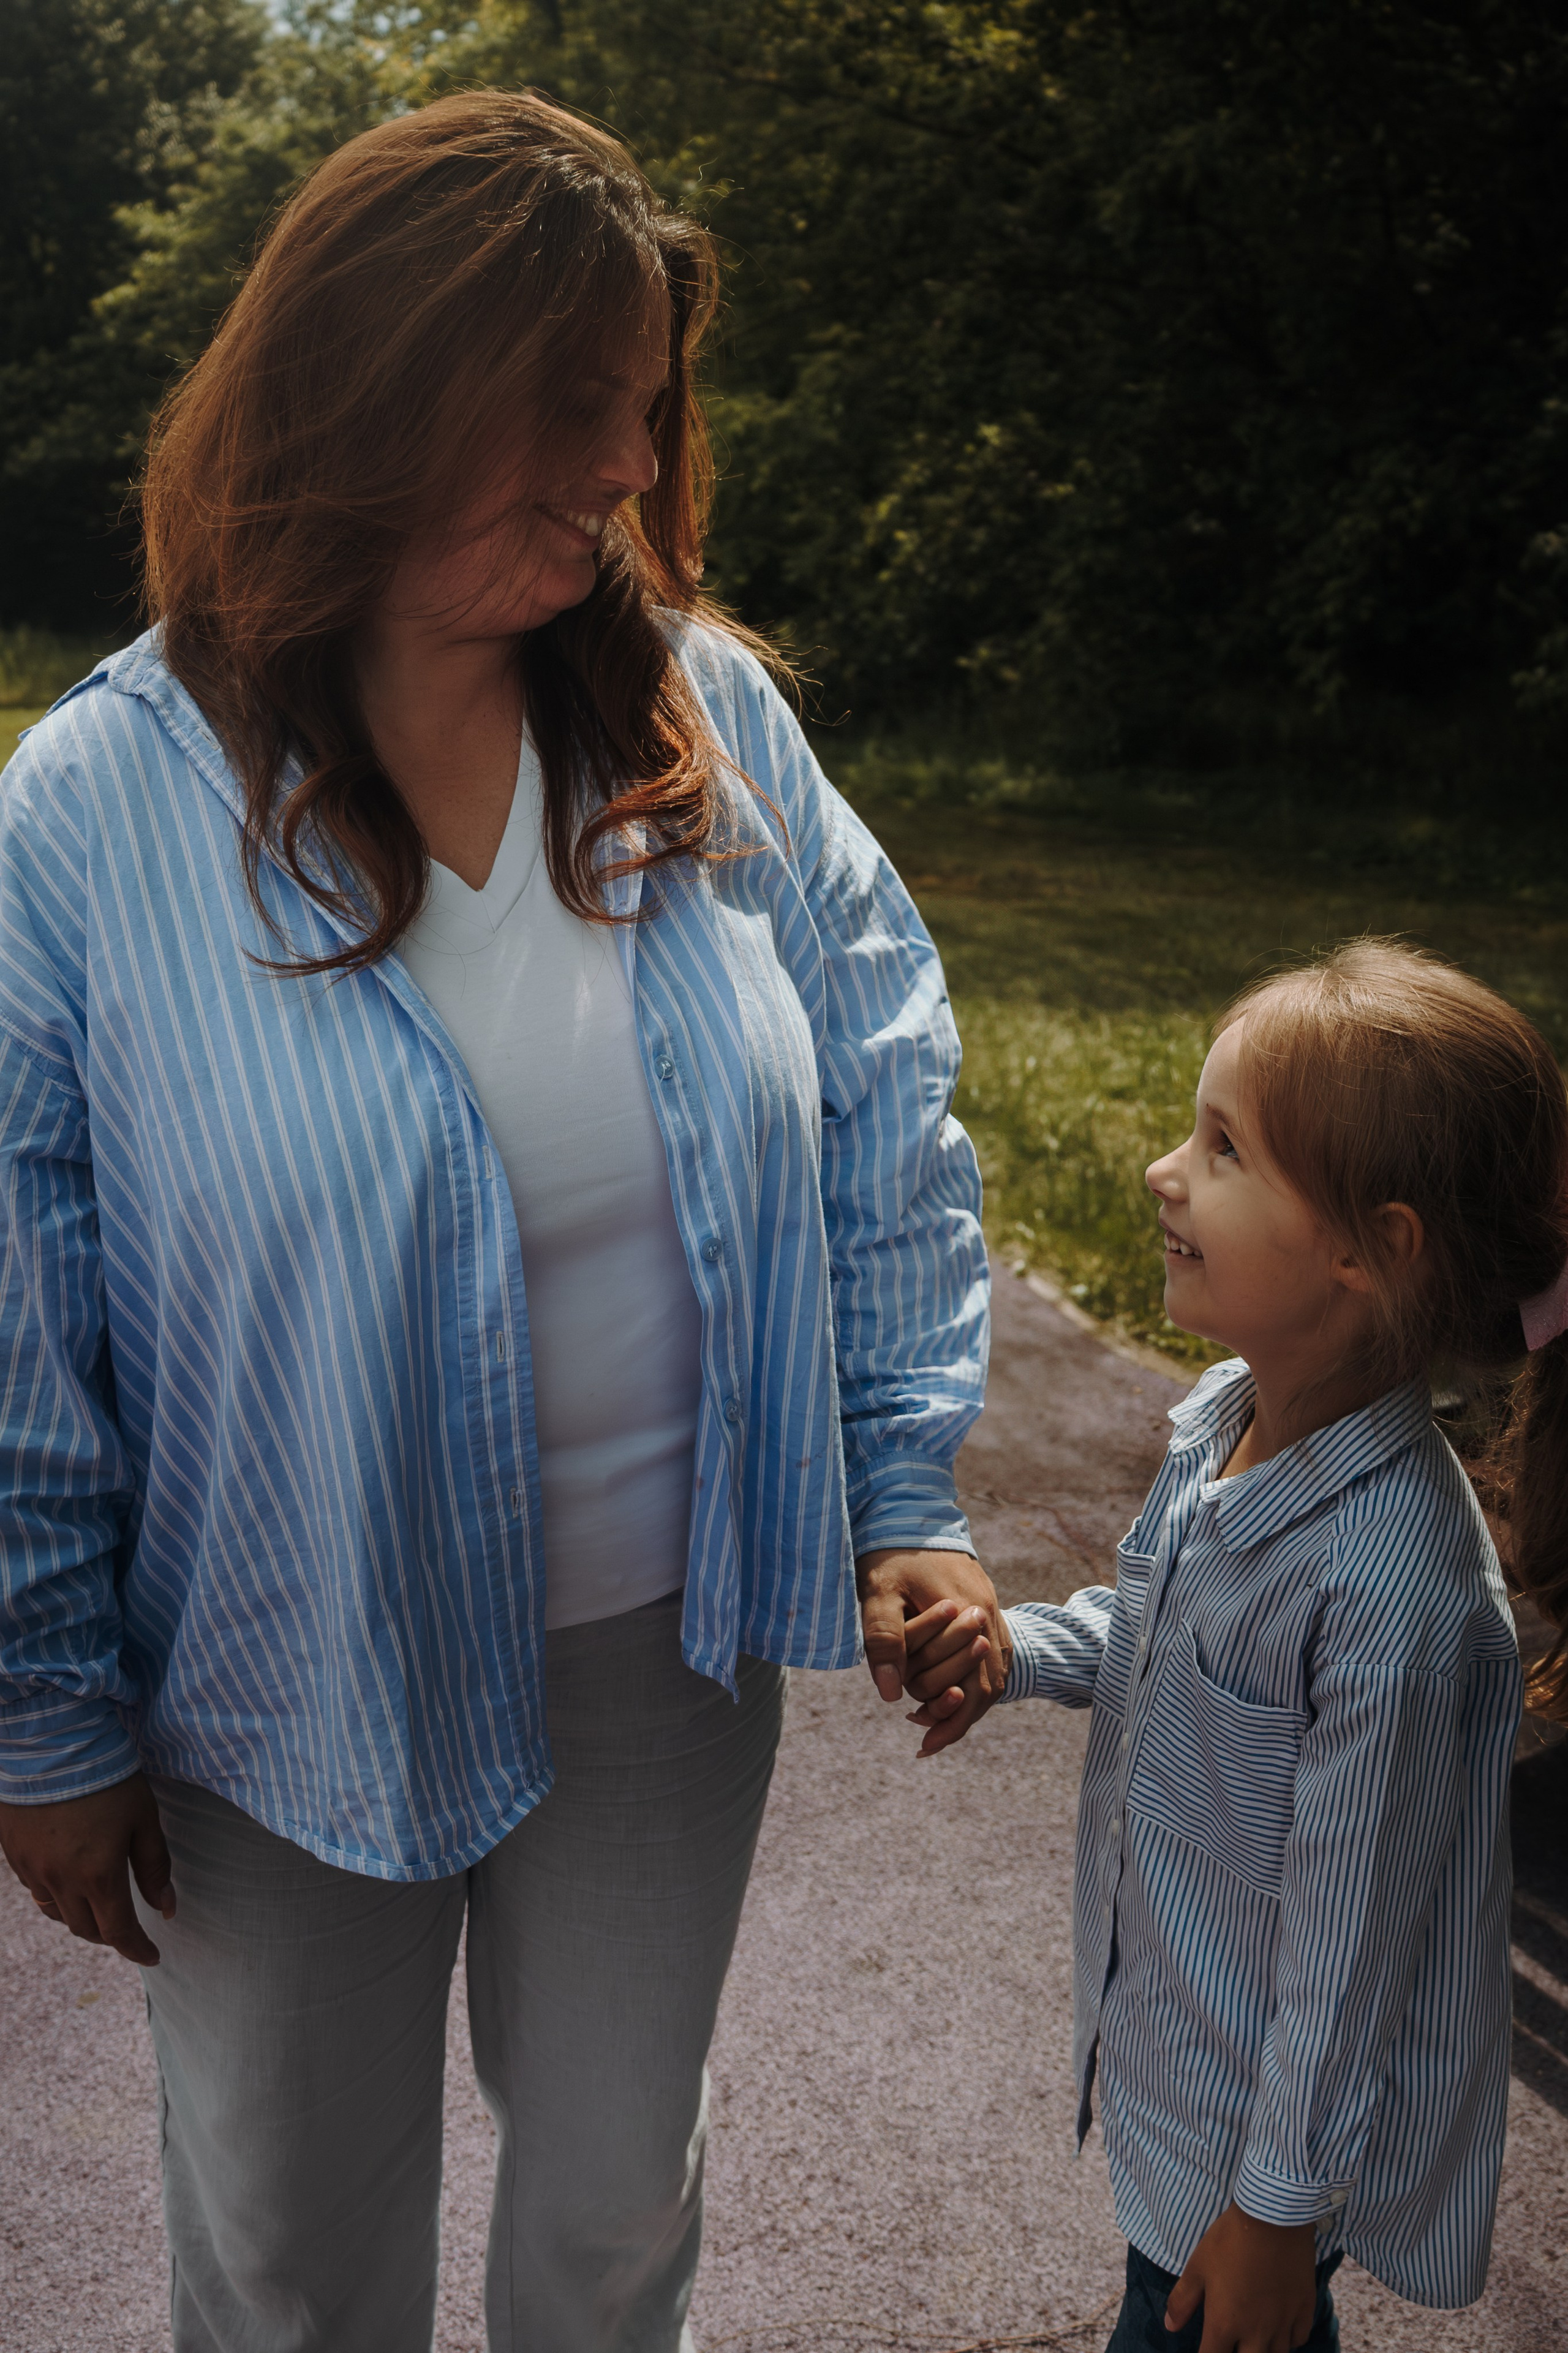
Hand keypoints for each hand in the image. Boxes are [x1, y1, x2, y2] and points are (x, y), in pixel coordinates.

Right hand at [0, 1772, 174, 1966]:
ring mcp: (32, 1870)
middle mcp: (61, 1881)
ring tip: (100, 1909)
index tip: (152, 1955)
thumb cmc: (107, 1778)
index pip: (119, 1931)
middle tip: (129, 1929)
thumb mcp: (144, 1819)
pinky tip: (69, 1881)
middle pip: (86, 1929)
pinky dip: (57, 1898)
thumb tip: (166, 1908)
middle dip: (111, 1936)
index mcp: (98, 1876)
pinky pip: (37, 1891)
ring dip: (82, 1919)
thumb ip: (154, 1867)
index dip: (137, 1949)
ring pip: (58, 1914)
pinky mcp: (14, 1855)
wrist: (52, 1744)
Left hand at [856, 1547, 1009, 1756]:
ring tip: (936, 1721)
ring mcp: (993, 1611)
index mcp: (967, 1612)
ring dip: (968, 1701)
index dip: (945, 1718)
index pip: (969, 1686)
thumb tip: (890, 1694)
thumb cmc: (891, 1553)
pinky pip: (993, 1657)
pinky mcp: (989, 1608)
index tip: (919, 1737)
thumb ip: (884, 1639)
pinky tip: (952, 1689)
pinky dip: (975, 1680)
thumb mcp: (878, 1592)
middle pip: (986, 1686)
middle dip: (954, 1714)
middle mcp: (988, 1615)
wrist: (911, 1512)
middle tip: (920, 1728)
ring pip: (994, 1674)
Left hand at [1163, 2204, 1317, 2351]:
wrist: (1272, 2217)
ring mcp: (1283, 2322)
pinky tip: (1281, 2329)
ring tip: (1256, 2340)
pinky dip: (1289, 2339)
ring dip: (1264, 2351)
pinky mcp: (1304, 2309)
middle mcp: (1256, 2331)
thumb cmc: (1230, 2239)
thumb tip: (1170, 2326)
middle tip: (1233, 2341)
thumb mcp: (1198, 2266)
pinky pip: (1299, 2339)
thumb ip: (1183, 2300)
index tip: (1207, 2347)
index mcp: (1225, 2323)